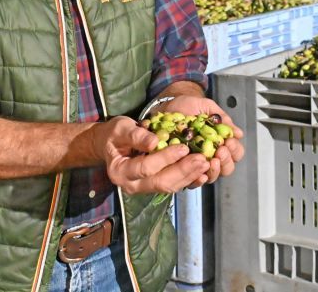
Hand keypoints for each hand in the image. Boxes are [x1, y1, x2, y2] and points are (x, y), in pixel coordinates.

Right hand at [93, 116, 209, 193]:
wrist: (110, 144)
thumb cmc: (115, 134)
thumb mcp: (121, 128)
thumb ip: (136, 135)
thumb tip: (154, 142)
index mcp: (120, 171)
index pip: (145, 168)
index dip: (165, 158)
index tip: (183, 147)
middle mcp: (131, 185)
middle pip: (161, 182)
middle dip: (183, 171)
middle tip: (202, 159)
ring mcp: (143, 188)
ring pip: (169, 186)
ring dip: (189, 176)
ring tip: (206, 163)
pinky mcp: (154, 186)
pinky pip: (173, 185)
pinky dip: (188, 180)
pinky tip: (203, 173)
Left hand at [155, 95, 244, 187]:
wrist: (167, 105)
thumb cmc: (188, 106)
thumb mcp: (207, 107)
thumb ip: (223, 119)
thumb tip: (238, 133)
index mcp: (220, 142)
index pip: (235, 153)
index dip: (235, 150)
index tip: (229, 142)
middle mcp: (211, 155)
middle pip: (227, 168)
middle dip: (226, 161)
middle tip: (220, 151)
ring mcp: (197, 163)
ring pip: (212, 177)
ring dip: (214, 171)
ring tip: (211, 160)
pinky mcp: (182, 169)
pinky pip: (192, 181)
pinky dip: (197, 180)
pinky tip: (199, 173)